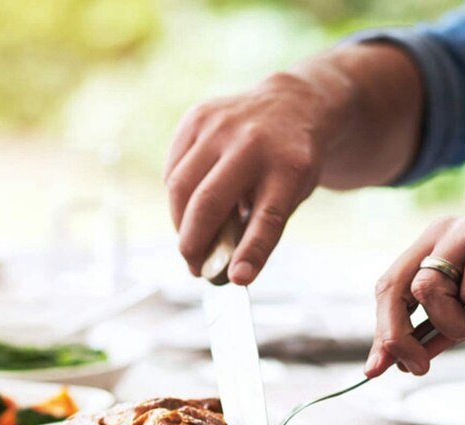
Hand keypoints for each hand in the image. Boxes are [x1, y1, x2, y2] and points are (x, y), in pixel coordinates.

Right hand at [164, 60, 353, 284]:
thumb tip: (223, 270)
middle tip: (194, 268)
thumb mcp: (291, 196)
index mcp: (290, 168)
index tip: (236, 279)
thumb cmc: (288, 166)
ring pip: (180, 187)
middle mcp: (254, 143)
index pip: (268, 217)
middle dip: (193, 244)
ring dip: (179, 224)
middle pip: (209, 202)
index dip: (250, 251)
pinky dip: (176, 198)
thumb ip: (259, 229)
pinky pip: (173, 170)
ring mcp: (222, 126)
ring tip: (190, 240)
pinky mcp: (196, 118)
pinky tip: (190, 205)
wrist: (290, 105)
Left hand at [365, 212, 464, 376]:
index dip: (381, 331)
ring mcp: (462, 230)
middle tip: (416, 367)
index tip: (375, 370)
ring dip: (460, 319)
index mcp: (429, 251)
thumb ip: (435, 333)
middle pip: (394, 287)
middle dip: (397, 335)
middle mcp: (438, 236)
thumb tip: (396, 361)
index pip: (389, 291)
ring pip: (428, 291)